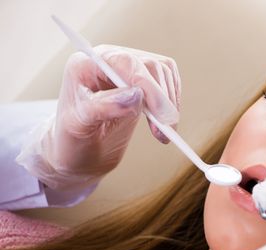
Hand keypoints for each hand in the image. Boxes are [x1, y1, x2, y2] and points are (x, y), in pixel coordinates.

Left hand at [17, 45, 180, 189]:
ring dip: (170, 103)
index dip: (149, 88)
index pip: (127, 63)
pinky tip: (164, 123)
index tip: (160, 119)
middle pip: (150, 66)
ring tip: (163, 132)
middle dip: (162, 99)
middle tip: (165, 132)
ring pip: (164, 72)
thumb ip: (102, 108)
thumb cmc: (72, 141)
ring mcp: (127, 69)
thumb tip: (135, 96)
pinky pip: (168, 81)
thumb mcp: (78, 127)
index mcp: (86, 64)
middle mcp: (108, 60)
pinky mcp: (143, 81)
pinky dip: (173, 102)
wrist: (79, 152)